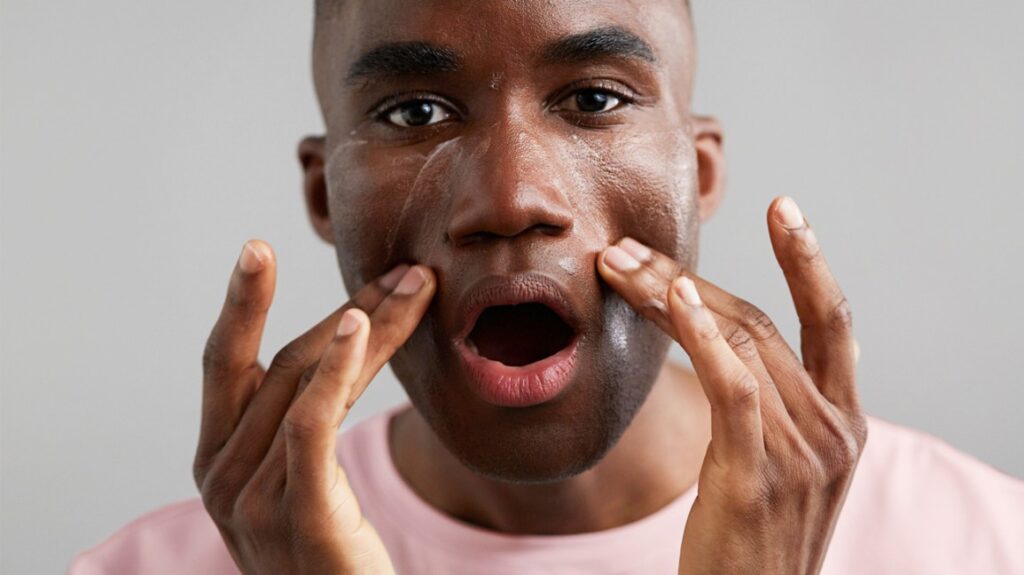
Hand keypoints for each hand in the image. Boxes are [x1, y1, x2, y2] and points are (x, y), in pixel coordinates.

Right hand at [193, 240, 435, 574]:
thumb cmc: (327, 554)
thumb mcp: (304, 480)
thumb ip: (304, 418)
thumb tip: (347, 339)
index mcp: (217, 459)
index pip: (224, 363)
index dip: (241, 304)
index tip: (260, 248)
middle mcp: (221, 474)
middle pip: (285, 363)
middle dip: (347, 309)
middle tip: (406, 270)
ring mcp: (252, 497)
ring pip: (308, 382)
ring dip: (367, 326)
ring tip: (415, 286)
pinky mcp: (296, 514)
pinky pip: (312, 423)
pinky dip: (335, 369)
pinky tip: (358, 326)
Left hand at [597, 196, 867, 574]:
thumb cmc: (753, 538)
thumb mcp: (777, 463)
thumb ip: (768, 404)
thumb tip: (718, 340)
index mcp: (844, 422)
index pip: (833, 322)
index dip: (810, 261)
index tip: (784, 208)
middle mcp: (833, 430)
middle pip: (761, 321)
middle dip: (689, 276)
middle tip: (631, 248)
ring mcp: (801, 453)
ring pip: (737, 341)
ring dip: (668, 295)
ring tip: (617, 268)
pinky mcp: (756, 476)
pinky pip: (732, 387)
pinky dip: (702, 336)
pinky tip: (670, 300)